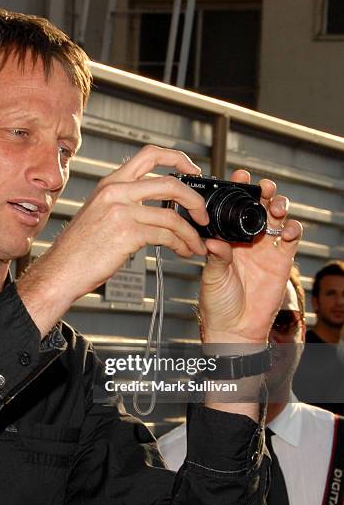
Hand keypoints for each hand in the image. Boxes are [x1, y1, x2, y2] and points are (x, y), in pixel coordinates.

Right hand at [17, 145, 209, 335]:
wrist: (60, 271)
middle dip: (194, 199)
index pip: (149, 155)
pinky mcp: (127, 233)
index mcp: (109, 184)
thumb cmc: (77, 250)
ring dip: (191, 232)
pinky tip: (182, 251)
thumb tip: (156, 207)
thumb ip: (123, 204)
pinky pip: (166, 235)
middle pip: (169, 182)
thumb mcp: (98, 214)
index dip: (177, 158)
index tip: (192, 170)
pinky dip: (181, 244)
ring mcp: (121, 211)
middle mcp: (115, 192)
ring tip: (196, 243)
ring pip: (172, 215)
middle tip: (202, 214)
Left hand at [199, 170, 302, 345]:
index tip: (238, 177)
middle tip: (262, 186)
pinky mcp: (282, 261)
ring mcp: (265, 249)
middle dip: (263, 192)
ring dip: (279, 206)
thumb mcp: (212, 277)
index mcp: (226, 239)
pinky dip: (292, 229)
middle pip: (259, 207)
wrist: (235, 327)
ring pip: (277, 218)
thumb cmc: (217, 302)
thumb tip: (214, 241)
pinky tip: (286, 229)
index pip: (232, 208)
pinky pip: (291, 239)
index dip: (237, 191)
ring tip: (275, 206)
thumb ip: (216, 257)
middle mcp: (246, 240)